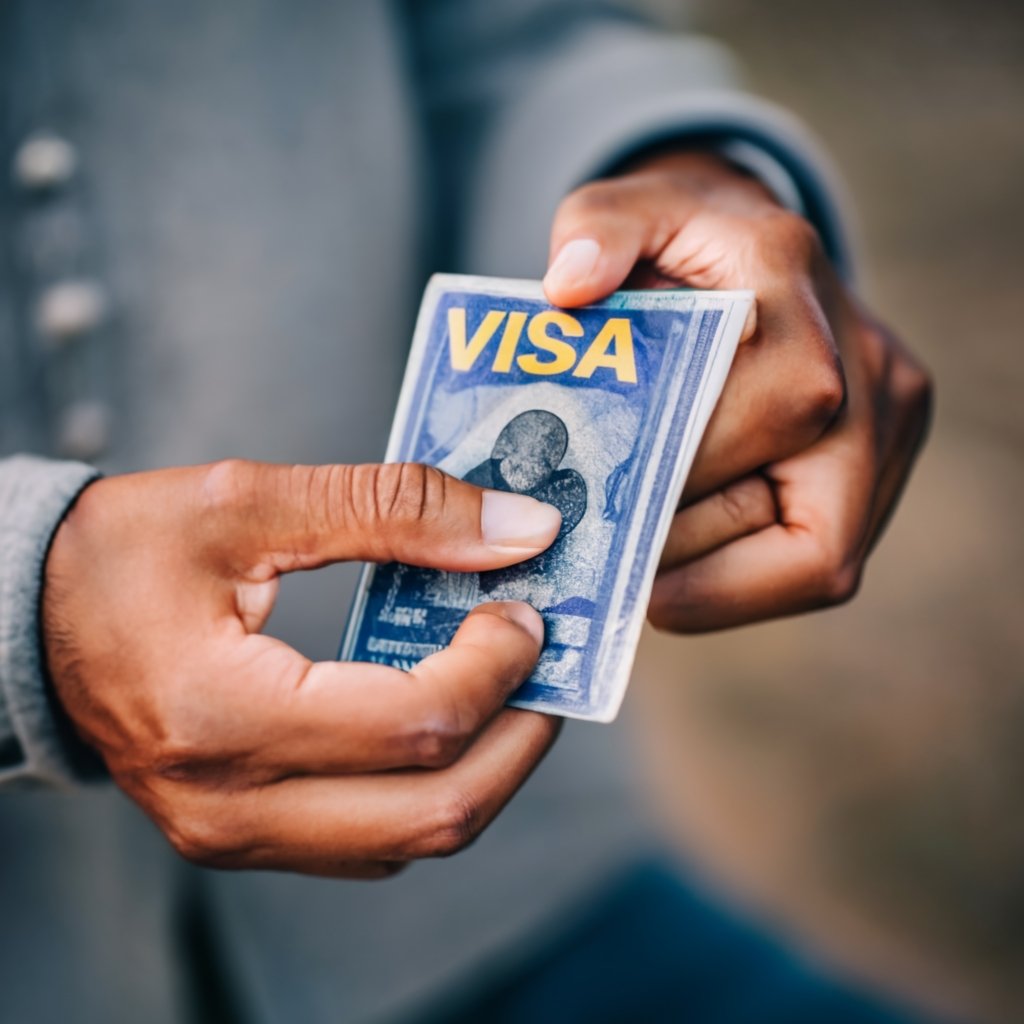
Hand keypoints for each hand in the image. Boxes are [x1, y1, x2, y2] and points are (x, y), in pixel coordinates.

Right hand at [43, 460, 561, 875]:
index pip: (413, 727)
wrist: (30, 617)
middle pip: (434, 813)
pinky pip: (374, 839)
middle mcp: (230, 806)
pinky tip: (447, 718)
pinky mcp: (247, 835)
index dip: (497, 667)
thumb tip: (521, 528)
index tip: (525, 609)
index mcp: (221, 716)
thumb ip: (393, 509)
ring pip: (412, 839)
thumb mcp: (250, 502)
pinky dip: (432, 784)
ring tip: (509, 687)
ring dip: (487, 767)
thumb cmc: (122, 553)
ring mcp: (236, 835)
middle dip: (520, 736)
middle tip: (544, 662)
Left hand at [544, 152, 931, 630]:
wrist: (752, 249)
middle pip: (784, 501)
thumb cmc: (677, 242)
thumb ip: (598, 230)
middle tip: (597, 567)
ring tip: (627, 579)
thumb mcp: (628, 210)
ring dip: (710, 579)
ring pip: (817, 557)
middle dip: (681, 546)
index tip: (597, 524)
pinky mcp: (888, 466)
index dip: (681, 485)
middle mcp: (863, 356)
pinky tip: (669, 578)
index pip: (760, 410)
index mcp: (792, 277)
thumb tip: (569, 287)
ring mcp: (891, 420)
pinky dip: (740, 582)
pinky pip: (820, 560)